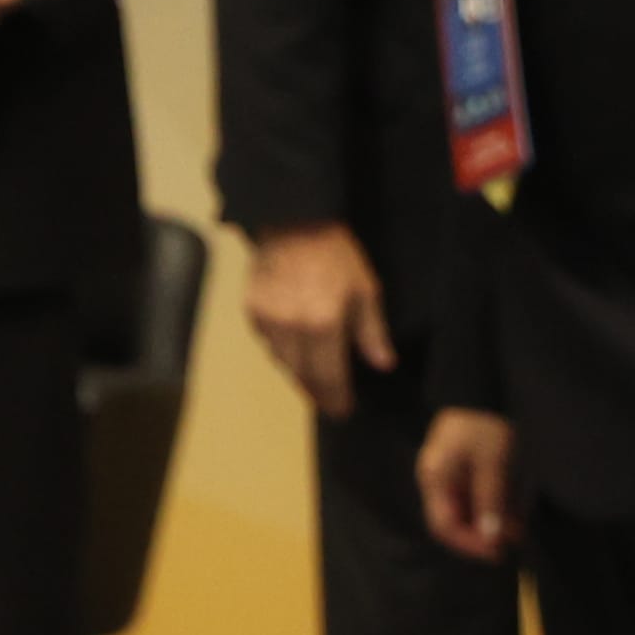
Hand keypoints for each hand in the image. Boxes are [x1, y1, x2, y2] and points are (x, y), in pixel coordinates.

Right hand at [238, 223, 392, 419]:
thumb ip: (372, 332)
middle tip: (329, 402)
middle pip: (302, 375)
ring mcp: (267, 321)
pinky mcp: (251, 311)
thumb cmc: (336, 255)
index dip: (336, 398)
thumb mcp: (366, 291)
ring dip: (299, 373)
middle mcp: (291, 329)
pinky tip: (294, 348)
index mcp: (323, 325)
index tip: (342, 411)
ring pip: (282, 362)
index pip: (329, 377)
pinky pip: (267, 343)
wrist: (294, 223)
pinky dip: (281, 351)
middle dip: (317, 392)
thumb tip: (382, 365)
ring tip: (313, 378)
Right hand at [417, 408, 518, 563]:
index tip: (499, 552)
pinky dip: (492, 510)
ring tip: (518, 529)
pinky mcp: (463, 471)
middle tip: (514, 542)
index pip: (444, 525)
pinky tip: (512, 512)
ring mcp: (449, 476)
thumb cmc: (486, 424)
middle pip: (454, 522)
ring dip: (491, 524)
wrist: (484, 388)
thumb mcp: (493, 462)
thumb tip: (492, 537)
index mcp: (435, 479)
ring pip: (466, 512)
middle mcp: (437, 482)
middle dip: (483, 536)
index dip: (470, 544)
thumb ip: (491, 500)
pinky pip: (474, 499)